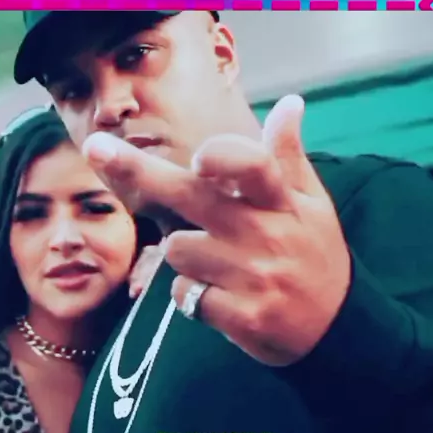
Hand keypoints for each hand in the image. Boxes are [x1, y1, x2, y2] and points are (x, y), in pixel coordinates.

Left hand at [83, 95, 350, 365]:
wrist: (337, 329)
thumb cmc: (316, 256)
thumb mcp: (313, 204)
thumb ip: (288, 156)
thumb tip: (290, 103)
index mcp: (283, 202)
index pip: (252, 167)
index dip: (223, 161)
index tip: (199, 158)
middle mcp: (266, 235)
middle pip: (190, 196)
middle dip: (137, 171)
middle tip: (95, 146)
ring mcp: (252, 278)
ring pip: (176, 249)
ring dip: (182, 253)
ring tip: (216, 262)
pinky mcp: (240, 316)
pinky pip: (183, 295)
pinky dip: (189, 294)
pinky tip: (219, 296)